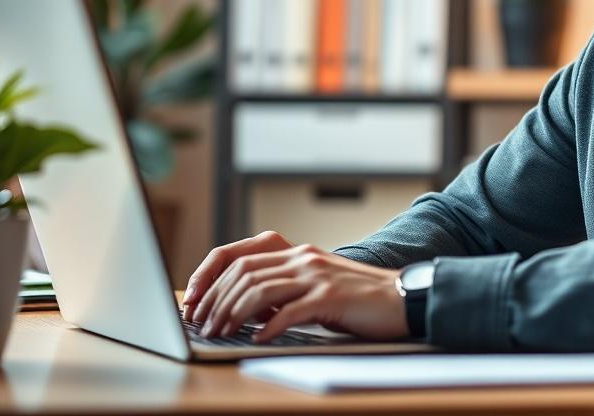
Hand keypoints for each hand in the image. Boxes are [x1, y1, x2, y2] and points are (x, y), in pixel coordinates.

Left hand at [188, 240, 407, 342]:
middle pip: (242, 273)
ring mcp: (317, 275)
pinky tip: (259, 339)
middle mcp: (303, 258)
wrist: (401, 298)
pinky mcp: (331, 296)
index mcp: (296, 253)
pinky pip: (290, 311)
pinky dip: (269, 327)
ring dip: (234, 315)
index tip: (192, 303)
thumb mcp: (314, 286)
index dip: (208, 278)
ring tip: (221, 334)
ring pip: (260, 289)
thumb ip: (283, 290)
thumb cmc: (356, 299)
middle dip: (214, 300)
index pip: (237, 256)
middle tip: (202, 325)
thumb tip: (243, 310)